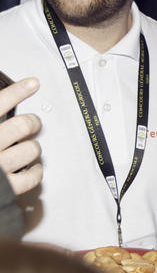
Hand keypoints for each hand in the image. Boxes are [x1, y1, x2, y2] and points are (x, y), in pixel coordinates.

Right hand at [0, 78, 42, 194]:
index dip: (17, 91)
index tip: (31, 84)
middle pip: (23, 125)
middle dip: (31, 122)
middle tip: (32, 123)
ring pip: (31, 149)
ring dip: (32, 147)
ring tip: (26, 147)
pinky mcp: (5, 188)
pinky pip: (32, 176)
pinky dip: (35, 171)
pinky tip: (30, 167)